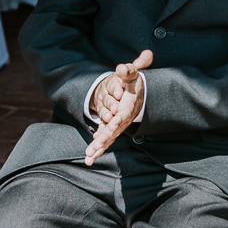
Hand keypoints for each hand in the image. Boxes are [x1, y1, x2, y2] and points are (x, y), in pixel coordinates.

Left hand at [84, 50, 153, 165]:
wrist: (139, 92)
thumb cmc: (133, 82)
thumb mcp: (133, 73)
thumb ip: (128, 70)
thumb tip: (120, 68)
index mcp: (130, 104)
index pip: (125, 113)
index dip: (119, 119)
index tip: (112, 124)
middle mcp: (125, 117)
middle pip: (115, 130)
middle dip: (105, 138)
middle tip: (96, 145)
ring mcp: (119, 125)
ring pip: (109, 138)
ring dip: (99, 147)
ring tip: (89, 157)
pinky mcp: (112, 129)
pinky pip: (105, 140)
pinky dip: (97, 149)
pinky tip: (88, 159)